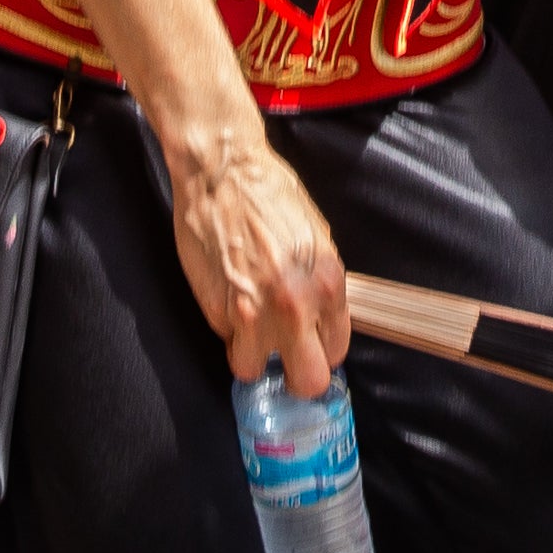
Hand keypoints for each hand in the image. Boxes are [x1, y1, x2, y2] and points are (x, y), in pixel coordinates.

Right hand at [163, 115, 349, 397]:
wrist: (222, 171)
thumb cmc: (270, 194)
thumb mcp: (316, 237)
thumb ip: (321, 286)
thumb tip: (320, 320)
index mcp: (328, 283)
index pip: (335, 351)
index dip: (319, 348)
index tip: (308, 341)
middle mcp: (295, 305)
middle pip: (307, 380)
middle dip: (296, 373)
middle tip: (284, 356)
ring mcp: (253, 311)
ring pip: (253, 370)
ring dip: (251, 354)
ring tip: (250, 327)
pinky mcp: (216, 309)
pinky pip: (225, 339)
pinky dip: (227, 328)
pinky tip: (229, 297)